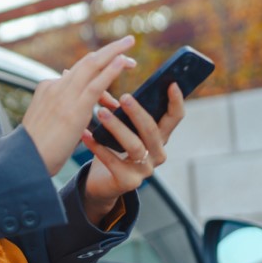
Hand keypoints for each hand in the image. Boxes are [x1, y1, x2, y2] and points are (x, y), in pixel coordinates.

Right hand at [20, 35, 137, 176]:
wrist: (25, 160)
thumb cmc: (36, 148)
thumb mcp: (46, 122)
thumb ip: (60, 109)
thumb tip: (76, 108)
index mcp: (47, 89)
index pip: (76, 72)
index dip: (97, 64)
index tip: (112, 62)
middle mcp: (55, 87)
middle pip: (86, 61)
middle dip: (108, 50)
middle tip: (127, 42)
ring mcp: (63, 96)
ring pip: (91, 66)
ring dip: (113, 53)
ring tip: (130, 47)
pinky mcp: (74, 109)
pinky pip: (96, 84)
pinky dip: (111, 70)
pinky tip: (123, 62)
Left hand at [79, 81, 186, 219]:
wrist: (101, 182)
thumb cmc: (112, 149)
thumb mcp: (120, 127)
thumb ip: (119, 108)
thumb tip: (105, 80)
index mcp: (159, 137)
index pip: (175, 118)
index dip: (176, 101)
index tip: (172, 83)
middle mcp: (157, 153)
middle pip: (153, 130)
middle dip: (138, 113)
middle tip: (124, 97)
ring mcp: (144, 170)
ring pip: (135, 146)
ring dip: (117, 127)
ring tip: (100, 112)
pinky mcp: (128, 182)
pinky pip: (112, 162)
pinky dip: (97, 146)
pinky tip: (85, 134)